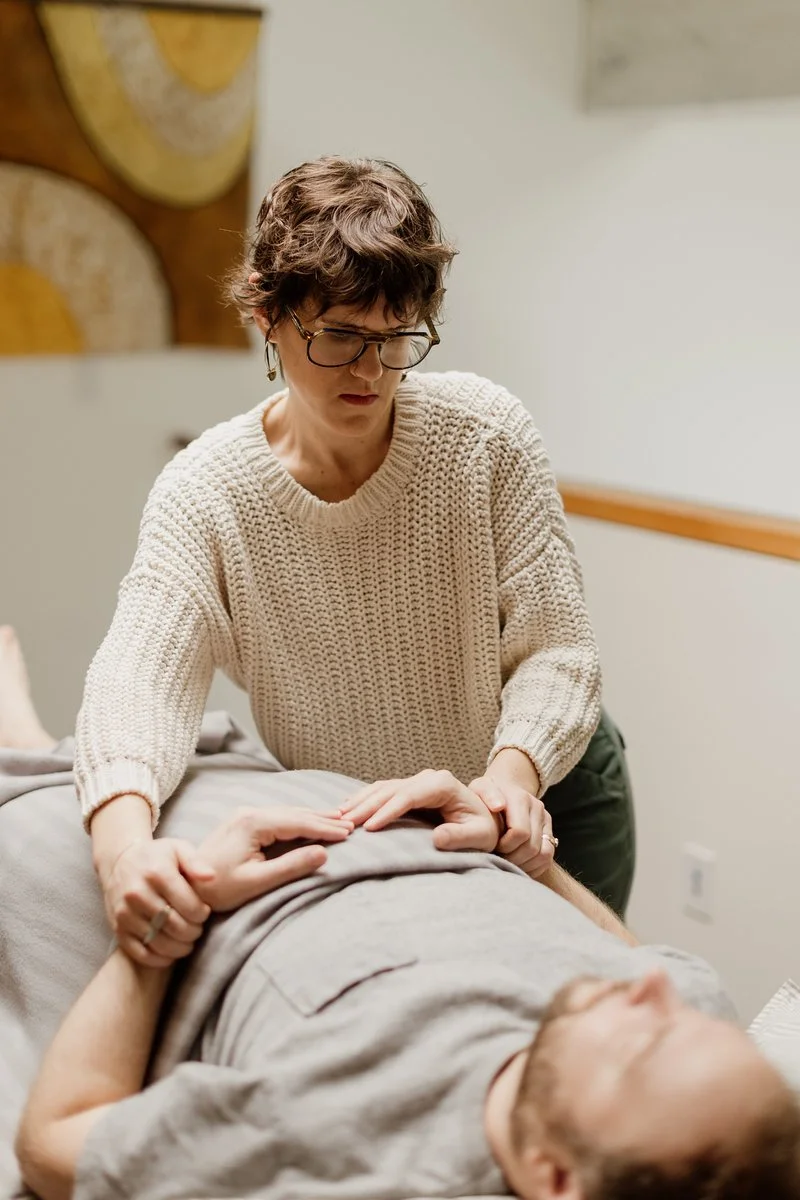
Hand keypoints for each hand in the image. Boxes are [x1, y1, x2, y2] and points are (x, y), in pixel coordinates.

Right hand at [98, 836, 215, 968]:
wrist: (119, 862)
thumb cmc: (156, 856)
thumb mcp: (178, 849)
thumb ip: (196, 862)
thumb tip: (212, 878)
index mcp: (157, 873)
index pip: (189, 906)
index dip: (202, 914)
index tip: (204, 912)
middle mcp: (138, 894)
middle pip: (176, 926)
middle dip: (193, 932)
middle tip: (198, 928)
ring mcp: (125, 913)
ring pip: (160, 943)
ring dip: (180, 948)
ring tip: (187, 941)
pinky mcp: (117, 928)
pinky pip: (141, 953)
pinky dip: (159, 959)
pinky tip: (170, 953)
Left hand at [184, 806, 352, 912]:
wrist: (185, 885)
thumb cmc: (219, 889)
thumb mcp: (257, 882)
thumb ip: (291, 867)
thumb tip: (324, 854)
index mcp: (253, 824)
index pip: (298, 822)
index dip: (325, 827)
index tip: (348, 832)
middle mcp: (249, 813)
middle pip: (295, 813)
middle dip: (323, 818)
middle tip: (350, 823)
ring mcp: (245, 815)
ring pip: (287, 813)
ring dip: (312, 817)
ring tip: (337, 819)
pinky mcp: (242, 822)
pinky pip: (278, 817)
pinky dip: (298, 820)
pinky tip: (309, 822)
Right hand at [337, 770, 501, 851]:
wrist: (486, 821)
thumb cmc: (483, 830)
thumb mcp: (479, 837)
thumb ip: (460, 837)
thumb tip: (438, 837)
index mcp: (443, 784)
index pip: (409, 795)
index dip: (388, 811)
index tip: (370, 829)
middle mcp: (427, 778)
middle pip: (390, 790)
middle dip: (366, 806)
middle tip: (343, 824)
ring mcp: (416, 781)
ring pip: (381, 788)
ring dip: (359, 802)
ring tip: (337, 818)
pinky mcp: (408, 789)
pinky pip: (381, 791)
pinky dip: (362, 799)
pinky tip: (345, 810)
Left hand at [468, 775, 555, 877]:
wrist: (503, 790)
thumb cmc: (485, 795)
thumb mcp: (480, 788)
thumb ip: (486, 794)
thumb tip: (498, 806)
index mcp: (521, 798)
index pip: (520, 832)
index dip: (505, 847)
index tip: (492, 848)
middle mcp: (537, 808)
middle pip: (532, 847)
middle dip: (513, 859)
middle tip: (497, 861)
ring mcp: (545, 821)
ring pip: (543, 854)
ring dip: (524, 865)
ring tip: (506, 865)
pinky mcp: (549, 832)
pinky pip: (547, 857)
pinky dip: (533, 867)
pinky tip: (516, 867)